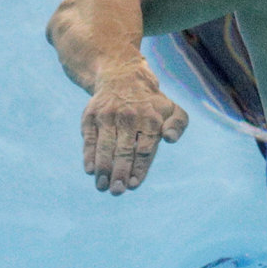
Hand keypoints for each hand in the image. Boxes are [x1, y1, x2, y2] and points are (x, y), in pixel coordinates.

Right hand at [82, 65, 187, 193]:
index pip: (145, 148)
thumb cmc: (151, 103)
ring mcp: (108, 116)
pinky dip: (89, 155)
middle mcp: (128, 117)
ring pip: (105, 146)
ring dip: (103, 168)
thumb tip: (169, 139)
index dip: (139, 168)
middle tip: (117, 191)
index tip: (134, 185)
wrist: (122, 76)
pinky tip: (91, 170)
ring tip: (102, 186)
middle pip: (124, 150)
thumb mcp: (172, 109)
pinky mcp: (91, 116)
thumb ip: (178, 125)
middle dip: (120, 173)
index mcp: (150, 119)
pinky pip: (89, 138)